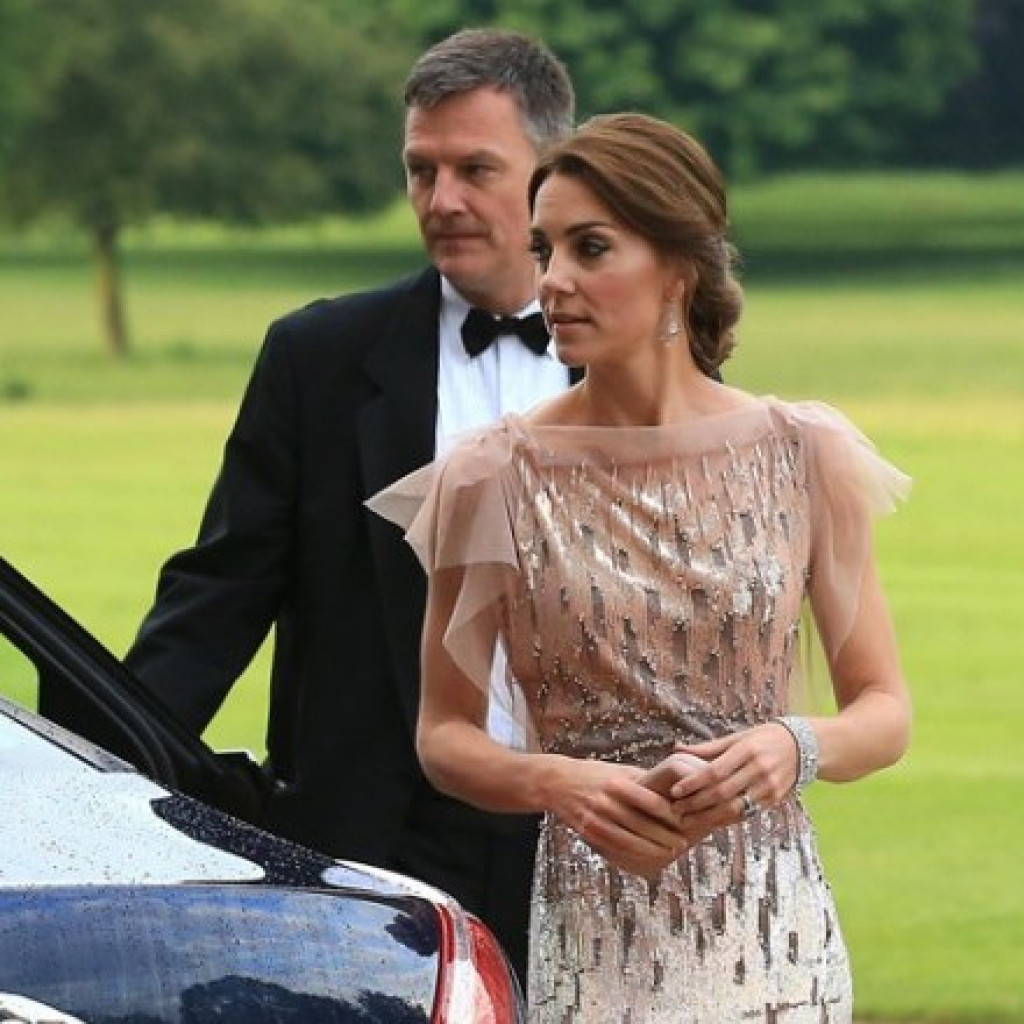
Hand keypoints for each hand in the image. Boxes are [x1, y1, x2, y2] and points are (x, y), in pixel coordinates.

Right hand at [549, 757, 689, 879]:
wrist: (557, 782)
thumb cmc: (593, 774)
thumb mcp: (618, 771)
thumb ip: (642, 782)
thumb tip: (672, 792)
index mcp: (616, 784)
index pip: (651, 802)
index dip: (670, 815)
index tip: (684, 821)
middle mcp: (606, 802)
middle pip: (643, 825)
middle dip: (665, 837)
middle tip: (682, 843)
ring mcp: (595, 820)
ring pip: (630, 841)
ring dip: (652, 850)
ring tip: (669, 852)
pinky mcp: (588, 832)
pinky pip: (615, 848)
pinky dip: (632, 854)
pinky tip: (645, 856)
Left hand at [666, 723, 800, 844]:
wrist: (802, 746)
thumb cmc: (763, 738)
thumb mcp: (738, 737)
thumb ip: (708, 747)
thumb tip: (677, 748)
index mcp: (746, 750)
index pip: (715, 771)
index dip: (693, 783)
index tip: (674, 791)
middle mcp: (758, 769)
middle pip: (722, 792)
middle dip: (696, 803)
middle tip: (676, 809)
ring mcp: (769, 787)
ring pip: (734, 808)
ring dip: (708, 817)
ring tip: (688, 820)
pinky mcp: (774, 800)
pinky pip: (746, 813)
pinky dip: (726, 820)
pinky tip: (710, 822)